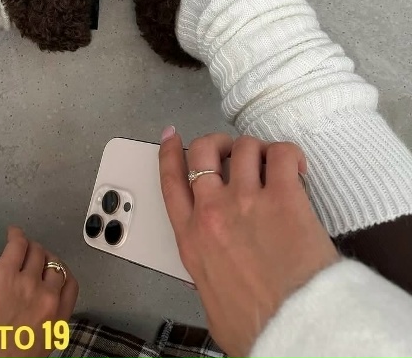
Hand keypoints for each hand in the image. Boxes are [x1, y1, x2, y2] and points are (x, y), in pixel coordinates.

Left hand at [0, 227, 77, 357]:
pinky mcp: (5, 272)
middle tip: (35, 258)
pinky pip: (17, 245)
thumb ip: (43, 328)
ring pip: (37, 252)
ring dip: (31, 247)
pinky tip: (12, 233)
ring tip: (23, 245)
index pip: (70, 286)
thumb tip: (38, 317)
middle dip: (46, 259)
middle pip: (55, 265)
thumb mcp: (35, 350)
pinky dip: (16, 235)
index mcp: (56, 322)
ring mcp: (27, 282)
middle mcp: (47, 298)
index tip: (52, 271)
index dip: (61, 273)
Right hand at [159, 131, 339, 357]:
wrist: (298, 332)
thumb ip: (206, 275)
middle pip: (203, 151)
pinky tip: (296, 168)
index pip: (171, 181)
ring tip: (270, 164)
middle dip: (216, 143)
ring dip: (256, 150)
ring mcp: (247, 200)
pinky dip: (288, 153)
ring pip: (243, 147)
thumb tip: (214, 274)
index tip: (172, 137)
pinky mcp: (284, 196)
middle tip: (231, 150)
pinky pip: (282, 154)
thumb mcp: (211, 303)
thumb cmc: (260, 328)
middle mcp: (213, 212)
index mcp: (192, 239)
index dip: (170, 152)